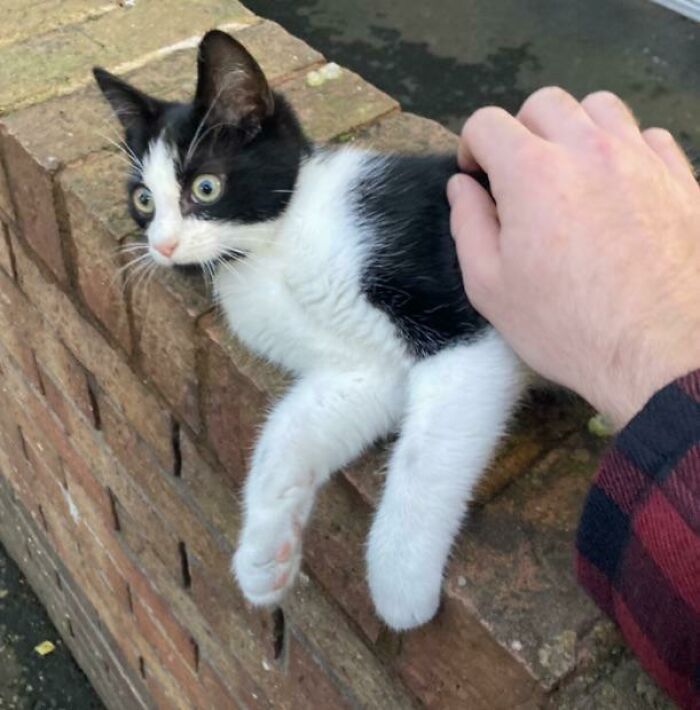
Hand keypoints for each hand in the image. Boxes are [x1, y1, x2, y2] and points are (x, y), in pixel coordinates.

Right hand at [448, 88, 699, 428]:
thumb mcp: (489, 287)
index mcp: (532, 174)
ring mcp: (641, 159)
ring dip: (573, 131)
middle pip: (544, 104)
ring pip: (599, 108)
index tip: (477, 178)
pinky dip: (623, 149)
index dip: (471, 148)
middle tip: (519, 179)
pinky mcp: (681, 178)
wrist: (658, 354)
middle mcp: (588, 150)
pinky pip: (647, 136)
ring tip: (570, 175)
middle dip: (520, 132)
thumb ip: (468, 225)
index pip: (487, 123)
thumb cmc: (564, 326)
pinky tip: (617, 188)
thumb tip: (462, 186)